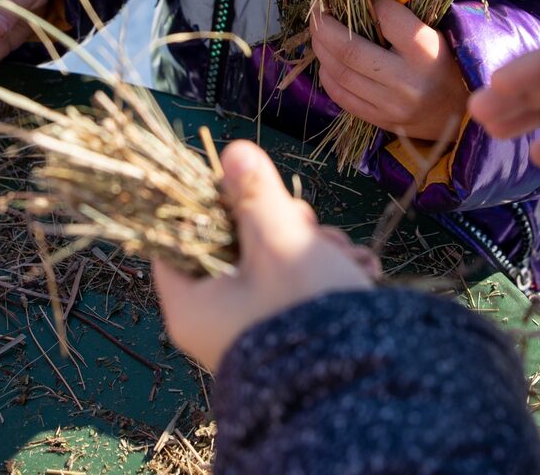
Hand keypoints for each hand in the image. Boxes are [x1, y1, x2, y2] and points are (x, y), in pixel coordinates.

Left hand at [151, 140, 375, 371]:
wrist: (362, 388)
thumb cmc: (304, 311)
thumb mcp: (278, 240)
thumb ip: (254, 193)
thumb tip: (233, 151)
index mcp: (191, 305)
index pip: (177, 238)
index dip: (209, 204)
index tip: (243, 186)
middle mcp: (214, 321)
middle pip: (233, 246)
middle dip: (279, 223)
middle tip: (309, 224)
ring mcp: (251, 331)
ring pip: (272, 263)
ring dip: (311, 246)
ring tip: (344, 253)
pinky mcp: (286, 336)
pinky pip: (295, 290)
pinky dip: (324, 273)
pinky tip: (357, 269)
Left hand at [309, 0, 469, 142]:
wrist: (460, 116)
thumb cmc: (446, 66)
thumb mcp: (436, 35)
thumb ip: (404, 17)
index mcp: (426, 53)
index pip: (387, 18)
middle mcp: (406, 81)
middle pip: (349, 50)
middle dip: (324, 26)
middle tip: (317, 11)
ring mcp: (390, 105)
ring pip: (339, 73)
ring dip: (321, 49)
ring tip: (318, 32)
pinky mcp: (380, 120)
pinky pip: (341, 96)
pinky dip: (327, 74)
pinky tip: (327, 60)